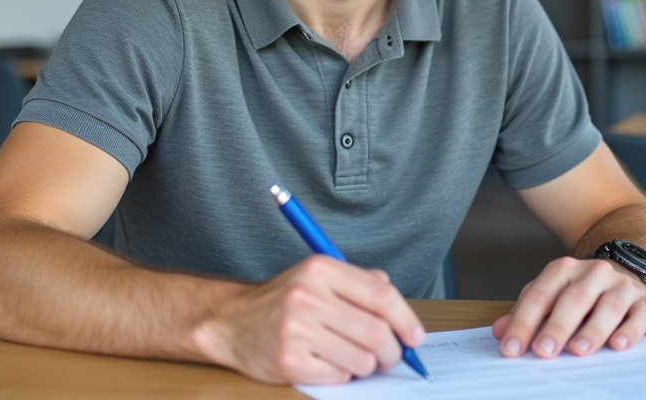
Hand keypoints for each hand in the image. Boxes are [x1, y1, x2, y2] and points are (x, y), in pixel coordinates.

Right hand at [194, 255, 425, 384]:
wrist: (231, 322)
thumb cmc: (282, 300)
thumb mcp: (317, 276)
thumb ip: (359, 283)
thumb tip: (398, 307)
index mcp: (320, 269)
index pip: (381, 295)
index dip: (406, 320)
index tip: (415, 337)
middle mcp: (308, 296)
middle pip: (376, 332)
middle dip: (391, 352)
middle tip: (389, 357)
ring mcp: (296, 330)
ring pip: (361, 360)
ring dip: (365, 366)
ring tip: (351, 357)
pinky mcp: (289, 361)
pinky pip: (338, 377)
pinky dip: (341, 375)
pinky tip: (327, 362)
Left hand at [491, 256, 645, 358]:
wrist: (629, 268)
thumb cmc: (583, 290)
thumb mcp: (552, 294)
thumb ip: (527, 312)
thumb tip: (499, 332)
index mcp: (563, 270)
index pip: (539, 296)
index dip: (523, 323)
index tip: (511, 349)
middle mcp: (592, 273)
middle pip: (572, 300)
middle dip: (556, 327)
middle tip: (543, 351)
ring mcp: (621, 285)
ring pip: (607, 306)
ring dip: (592, 330)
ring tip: (578, 351)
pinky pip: (638, 315)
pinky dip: (629, 331)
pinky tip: (619, 345)